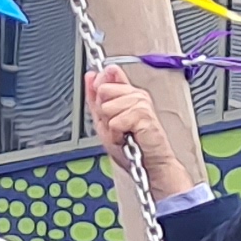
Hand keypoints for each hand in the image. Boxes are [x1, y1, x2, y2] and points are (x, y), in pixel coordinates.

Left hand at [86, 68, 195, 198]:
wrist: (149, 165)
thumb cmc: (131, 147)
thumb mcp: (105, 120)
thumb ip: (96, 98)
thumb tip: (90, 75)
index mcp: (127, 93)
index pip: (107, 75)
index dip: (99, 90)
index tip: (105, 108)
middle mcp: (135, 94)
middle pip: (103, 90)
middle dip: (104, 112)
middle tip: (117, 125)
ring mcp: (141, 102)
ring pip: (108, 106)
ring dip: (112, 125)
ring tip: (123, 133)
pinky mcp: (144, 114)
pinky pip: (115, 121)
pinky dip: (117, 133)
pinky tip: (128, 136)